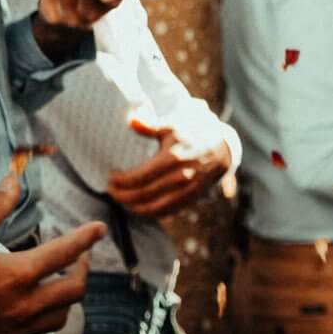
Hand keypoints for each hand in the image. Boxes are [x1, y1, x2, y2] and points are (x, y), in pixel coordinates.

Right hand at [0, 171, 103, 333]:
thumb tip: (14, 181)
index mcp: (14, 275)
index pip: (65, 254)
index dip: (86, 238)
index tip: (99, 228)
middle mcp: (19, 307)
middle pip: (74, 291)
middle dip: (83, 270)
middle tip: (80, 256)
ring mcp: (10, 330)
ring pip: (59, 317)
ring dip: (67, 297)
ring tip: (61, 279)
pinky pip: (34, 331)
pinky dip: (42, 315)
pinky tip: (32, 302)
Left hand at [108, 129, 232, 217]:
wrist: (222, 149)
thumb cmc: (192, 135)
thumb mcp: (172, 126)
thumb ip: (149, 125)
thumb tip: (130, 120)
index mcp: (172, 158)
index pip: (138, 178)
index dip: (120, 182)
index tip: (111, 178)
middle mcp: (181, 177)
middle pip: (142, 195)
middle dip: (122, 196)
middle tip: (111, 191)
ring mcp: (187, 191)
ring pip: (154, 208)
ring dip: (133, 207)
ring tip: (122, 200)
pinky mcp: (191, 199)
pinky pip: (167, 212)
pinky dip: (150, 213)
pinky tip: (139, 207)